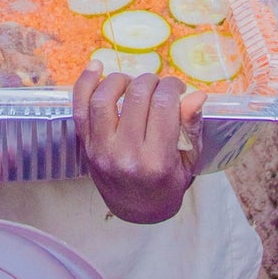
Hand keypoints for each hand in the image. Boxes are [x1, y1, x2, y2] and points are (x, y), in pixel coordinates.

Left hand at [72, 64, 206, 223]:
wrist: (137, 211)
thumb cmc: (168, 185)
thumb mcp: (189, 162)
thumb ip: (192, 127)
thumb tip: (197, 95)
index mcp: (157, 161)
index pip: (163, 105)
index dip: (172, 87)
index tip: (177, 88)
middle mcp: (126, 155)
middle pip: (136, 97)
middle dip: (152, 81)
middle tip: (159, 86)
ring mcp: (102, 150)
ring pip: (104, 99)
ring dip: (121, 80)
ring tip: (133, 82)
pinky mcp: (87, 146)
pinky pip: (79, 109)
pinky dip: (85, 83)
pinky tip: (96, 67)